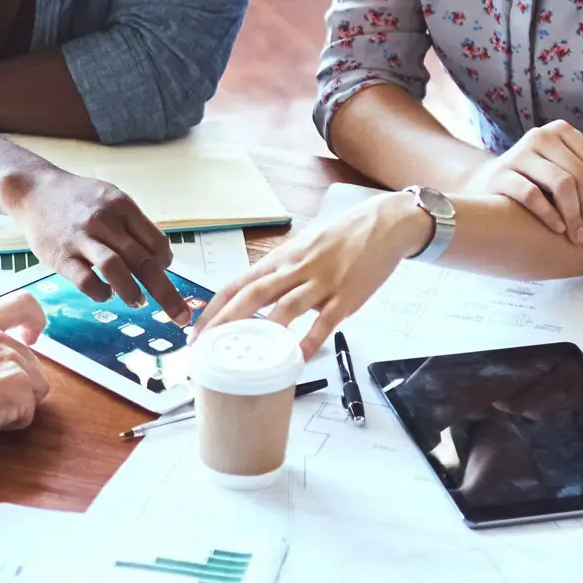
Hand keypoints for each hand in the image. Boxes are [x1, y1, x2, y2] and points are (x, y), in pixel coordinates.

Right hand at [0, 292, 51, 457]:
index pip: (19, 304)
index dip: (33, 319)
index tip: (32, 334)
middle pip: (30, 361)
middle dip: (18, 384)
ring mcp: (11, 360)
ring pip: (34, 388)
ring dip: (15, 403)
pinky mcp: (21, 386)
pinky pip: (27, 412)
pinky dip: (11, 422)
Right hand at [2, 166, 188, 321]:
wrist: (34, 190)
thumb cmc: (78, 199)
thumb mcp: (110, 199)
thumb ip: (132, 226)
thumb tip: (159, 258)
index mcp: (122, 206)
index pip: (156, 242)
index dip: (165, 262)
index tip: (162, 270)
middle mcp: (105, 221)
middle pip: (143, 260)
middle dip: (166, 293)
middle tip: (180, 316)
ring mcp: (82, 239)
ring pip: (116, 269)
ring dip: (132, 292)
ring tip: (138, 302)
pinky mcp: (61, 257)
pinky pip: (86, 281)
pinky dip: (101, 293)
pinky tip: (105, 294)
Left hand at [195, 188, 429, 356]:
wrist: (386, 223)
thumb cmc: (344, 236)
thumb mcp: (305, 247)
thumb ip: (283, 271)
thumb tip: (260, 296)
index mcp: (282, 258)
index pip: (238, 282)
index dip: (214, 307)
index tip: (195, 329)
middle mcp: (296, 268)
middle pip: (252, 295)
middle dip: (224, 322)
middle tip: (205, 346)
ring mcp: (321, 283)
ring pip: (284, 308)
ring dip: (261, 332)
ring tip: (241, 355)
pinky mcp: (347, 297)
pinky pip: (323, 322)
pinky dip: (308, 341)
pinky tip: (295, 359)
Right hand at [463, 120, 582, 244]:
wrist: (486, 186)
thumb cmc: (534, 179)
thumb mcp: (563, 167)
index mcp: (561, 131)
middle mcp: (541, 136)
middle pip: (582, 177)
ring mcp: (519, 153)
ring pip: (562, 184)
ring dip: (575, 216)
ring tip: (579, 238)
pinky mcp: (500, 174)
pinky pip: (532, 195)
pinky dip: (550, 215)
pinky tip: (558, 230)